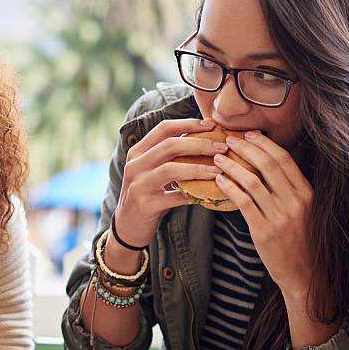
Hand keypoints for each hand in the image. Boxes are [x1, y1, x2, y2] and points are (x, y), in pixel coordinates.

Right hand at [113, 118, 223, 248]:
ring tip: (217, 170)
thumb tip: (204, 139)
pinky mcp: (146, 204)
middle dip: (200, 144)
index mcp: (137, 152)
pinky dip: (193, 194)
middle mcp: (135, 165)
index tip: (211, 125)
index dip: (189, 124)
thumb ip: (168, 156)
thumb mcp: (151, 170)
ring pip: (171, 169)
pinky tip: (207, 194)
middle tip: (222, 147)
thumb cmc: (147, 194)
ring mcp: (139, 185)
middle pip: (170, 145)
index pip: (164, 129)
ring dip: (198, 168)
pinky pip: (175, 197)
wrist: (127, 225)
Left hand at [213, 130, 312, 295]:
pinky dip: (230, 187)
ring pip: (252, 181)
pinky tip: (219, 180)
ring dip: (232, 166)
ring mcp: (280, 217)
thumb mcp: (305, 210)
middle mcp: (296, 202)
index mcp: (307, 193)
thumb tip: (266, 163)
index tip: (249, 135)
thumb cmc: (302, 241)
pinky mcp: (264, 231)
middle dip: (246, 148)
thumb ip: (291, 189)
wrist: (305, 274)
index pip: (284, 159)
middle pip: (268, 165)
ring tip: (218, 158)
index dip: (264, 144)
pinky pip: (243, 202)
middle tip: (228, 140)